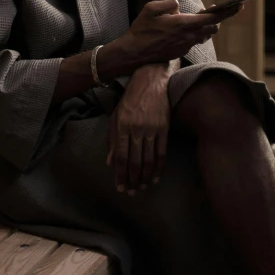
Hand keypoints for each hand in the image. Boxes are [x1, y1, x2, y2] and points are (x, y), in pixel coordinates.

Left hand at [106, 71, 169, 193]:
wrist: (150, 82)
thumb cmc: (129, 101)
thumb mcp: (115, 117)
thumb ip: (112, 140)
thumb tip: (110, 162)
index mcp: (122, 126)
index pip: (121, 156)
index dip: (120, 174)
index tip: (120, 187)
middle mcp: (137, 129)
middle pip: (134, 161)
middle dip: (132, 180)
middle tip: (131, 192)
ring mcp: (152, 129)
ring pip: (148, 160)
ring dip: (144, 177)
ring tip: (141, 188)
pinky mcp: (164, 128)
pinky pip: (162, 153)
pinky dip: (159, 168)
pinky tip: (155, 178)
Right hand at [119, 0, 239, 65]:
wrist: (134, 53)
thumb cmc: (141, 30)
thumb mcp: (150, 9)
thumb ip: (168, 4)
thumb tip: (178, 6)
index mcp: (183, 24)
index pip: (212, 17)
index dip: (228, 11)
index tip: (239, 5)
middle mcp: (188, 36)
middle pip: (213, 27)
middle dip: (218, 17)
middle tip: (214, 9)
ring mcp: (186, 46)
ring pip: (205, 35)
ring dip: (207, 26)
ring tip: (201, 17)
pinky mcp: (181, 52)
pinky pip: (195, 41)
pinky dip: (196, 33)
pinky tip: (187, 28)